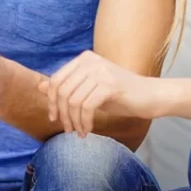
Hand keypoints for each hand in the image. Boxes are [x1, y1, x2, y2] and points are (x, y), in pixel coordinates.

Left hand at [39, 50, 155, 136]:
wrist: (150, 96)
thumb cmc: (119, 94)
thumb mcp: (89, 89)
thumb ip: (67, 86)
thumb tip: (39, 86)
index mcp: (84, 58)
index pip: (56, 80)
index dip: (51, 101)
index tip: (55, 118)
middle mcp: (90, 61)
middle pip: (62, 91)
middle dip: (62, 114)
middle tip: (68, 129)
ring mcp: (100, 71)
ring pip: (73, 101)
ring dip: (74, 121)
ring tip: (79, 131)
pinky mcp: (109, 85)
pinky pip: (86, 107)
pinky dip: (84, 122)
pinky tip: (88, 130)